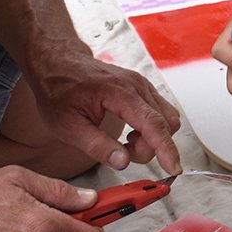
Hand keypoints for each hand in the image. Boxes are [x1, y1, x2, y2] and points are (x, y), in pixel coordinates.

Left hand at [24, 48, 181, 175]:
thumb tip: (123, 161)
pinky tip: (132, 133)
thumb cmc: (58, 90)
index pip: (152, 124)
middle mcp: (136, 85)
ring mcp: (142, 84)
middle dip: (151, 147)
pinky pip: (161, 112)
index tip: (174, 168)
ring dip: (152, 139)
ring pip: (166, 119)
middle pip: (164, 124)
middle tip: (123, 153)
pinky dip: (152, 129)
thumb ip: (97, 146)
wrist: (57, 63)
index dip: (166, 149)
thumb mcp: (68, 126)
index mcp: (119, 92)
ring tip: (126, 143)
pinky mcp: (142, 88)